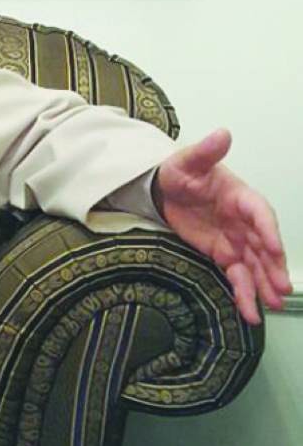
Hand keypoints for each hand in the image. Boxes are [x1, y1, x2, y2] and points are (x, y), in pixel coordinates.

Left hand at [155, 129, 289, 324]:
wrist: (165, 188)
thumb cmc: (180, 172)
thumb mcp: (187, 160)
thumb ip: (204, 151)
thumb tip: (222, 133)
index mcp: (240, 196)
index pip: (260, 213)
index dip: (268, 229)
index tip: (273, 247)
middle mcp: (244, 221)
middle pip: (263, 246)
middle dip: (272, 267)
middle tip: (280, 287)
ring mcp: (236, 240)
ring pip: (254, 266)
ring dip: (262, 285)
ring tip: (272, 306)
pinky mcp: (223, 254)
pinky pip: (237, 275)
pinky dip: (243, 293)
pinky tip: (250, 312)